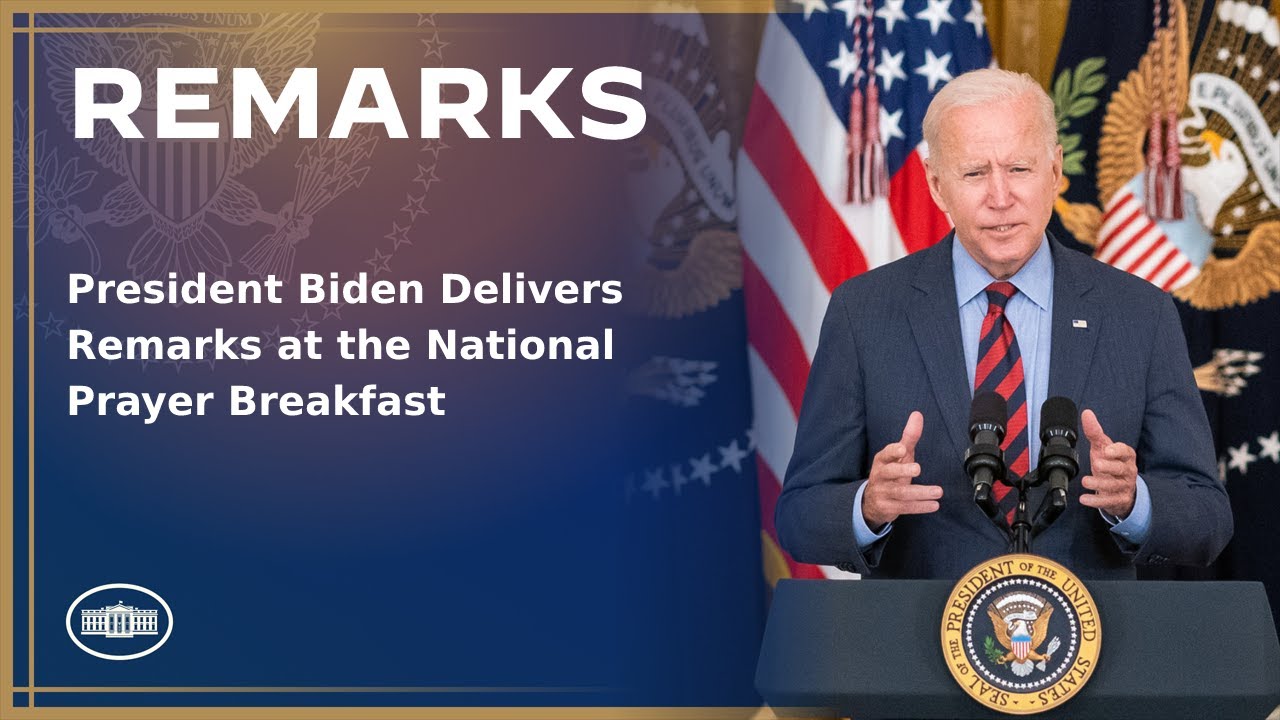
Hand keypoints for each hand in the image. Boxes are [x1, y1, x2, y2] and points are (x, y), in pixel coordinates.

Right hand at [861, 411, 941, 529]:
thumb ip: (909, 436)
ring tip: (938, 491)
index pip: (886, 454)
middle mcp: (880, 476)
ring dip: (920, 492)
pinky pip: (905, 507)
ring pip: (900, 493)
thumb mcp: (899, 454)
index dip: (893, 452)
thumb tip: (917, 414)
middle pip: (889, 473)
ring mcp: (883, 493)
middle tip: (918, 468)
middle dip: (903, 471)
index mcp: (882, 461)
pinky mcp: (888, 507)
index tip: (903, 449)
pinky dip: (920, 506)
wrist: (872, 501)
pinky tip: (934, 505)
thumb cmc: (890, 472)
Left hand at [1079, 409, 1137, 517]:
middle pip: (1122, 469)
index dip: (1117, 451)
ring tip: (1085, 482)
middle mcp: (1127, 471)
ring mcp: (1124, 487)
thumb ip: (1095, 432)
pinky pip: (1109, 501)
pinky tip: (1084, 499)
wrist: (1120, 489)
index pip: (1126, 451)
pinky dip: (1096, 501)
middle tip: (1097, 464)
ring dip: (1099, 484)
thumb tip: (1086, 413)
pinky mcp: (1118, 500)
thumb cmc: (1111, 464)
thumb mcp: (1103, 448)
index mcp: (1126, 457)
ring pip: (1115, 486)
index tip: (1106, 450)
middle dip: (1110, 467)